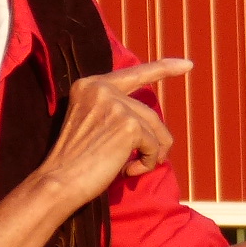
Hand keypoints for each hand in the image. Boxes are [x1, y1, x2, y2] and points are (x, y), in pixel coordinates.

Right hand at [37, 58, 190, 200]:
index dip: (163, 69)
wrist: (58, 181)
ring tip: (136, 167)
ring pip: (156, 128)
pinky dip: (148, 162)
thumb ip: (117, 112)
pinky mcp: (129, 125)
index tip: (187, 65)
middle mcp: (102, 89)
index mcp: (89, 85)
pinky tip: (129, 170)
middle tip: (153, 160)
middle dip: (157, 139)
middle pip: (150, 111)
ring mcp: (116, 105)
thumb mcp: (92, 124)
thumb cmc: (75, 161)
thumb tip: (156, 127)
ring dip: (152, 152)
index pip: (133, 73)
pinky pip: (154, 145)